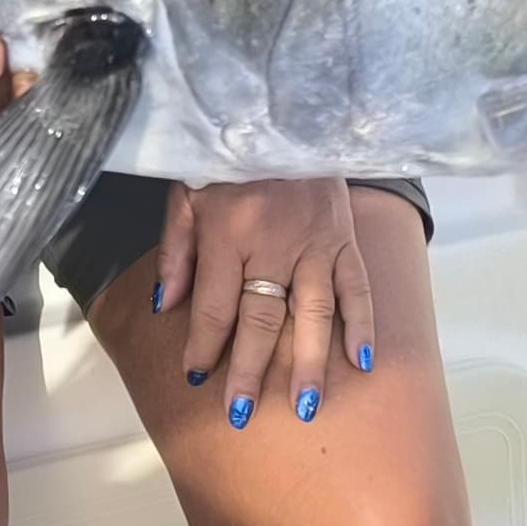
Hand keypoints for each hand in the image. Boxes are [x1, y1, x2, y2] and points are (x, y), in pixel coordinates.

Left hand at [155, 176, 374, 425]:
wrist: (283, 110)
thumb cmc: (226, 154)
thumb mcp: (185, 189)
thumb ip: (175, 249)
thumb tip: (164, 306)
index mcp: (227, 231)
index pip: (215, 304)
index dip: (204, 345)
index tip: (195, 378)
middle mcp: (273, 242)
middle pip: (261, 319)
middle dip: (249, 371)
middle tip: (242, 414)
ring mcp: (315, 242)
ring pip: (313, 314)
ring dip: (307, 362)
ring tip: (304, 407)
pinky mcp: (344, 237)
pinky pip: (356, 287)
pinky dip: (362, 324)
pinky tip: (360, 361)